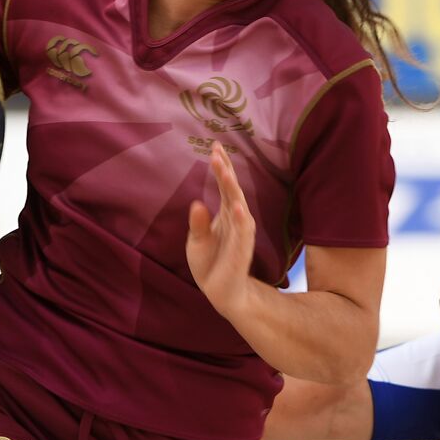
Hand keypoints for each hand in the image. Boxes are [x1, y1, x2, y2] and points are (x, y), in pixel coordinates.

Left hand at [186, 142, 255, 318]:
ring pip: (238, 206)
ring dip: (232, 189)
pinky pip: (242, 233)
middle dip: (225, 171)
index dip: (221, 167)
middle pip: (232, 190)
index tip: (215, 146)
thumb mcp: (197, 241)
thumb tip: (196, 203)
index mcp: (225, 214)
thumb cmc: (211, 264)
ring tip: (225, 172)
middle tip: (217, 151)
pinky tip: (238, 207)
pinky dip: (241, 220)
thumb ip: (197, 223)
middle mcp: (236, 219)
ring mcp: (240, 234)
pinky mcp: (241, 250)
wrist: (222, 293)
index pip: (225, 186)